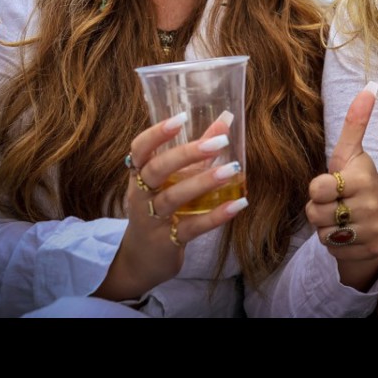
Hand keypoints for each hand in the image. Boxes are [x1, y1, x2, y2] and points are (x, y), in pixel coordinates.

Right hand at [100, 113, 247, 299]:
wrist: (142, 260)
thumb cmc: (160, 207)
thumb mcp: (173, 179)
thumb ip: (198, 150)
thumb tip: (226, 120)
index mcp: (139, 174)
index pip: (140, 148)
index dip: (156, 133)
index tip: (180, 118)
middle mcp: (142, 195)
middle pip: (157, 170)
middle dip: (187, 154)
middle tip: (219, 143)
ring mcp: (153, 219)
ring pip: (174, 197)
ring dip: (204, 182)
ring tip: (232, 169)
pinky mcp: (168, 242)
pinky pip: (192, 227)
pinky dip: (215, 216)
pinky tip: (238, 204)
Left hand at [305, 81, 377, 287]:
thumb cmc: (360, 182)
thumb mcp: (353, 153)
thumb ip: (355, 122)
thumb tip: (370, 86)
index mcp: (364, 178)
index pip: (318, 188)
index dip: (318, 188)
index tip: (334, 185)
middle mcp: (370, 205)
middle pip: (315, 212)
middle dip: (319, 209)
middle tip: (336, 203)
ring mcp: (370, 230)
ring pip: (322, 232)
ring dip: (325, 226)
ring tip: (342, 218)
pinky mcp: (367, 250)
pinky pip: (331, 248)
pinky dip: (334, 243)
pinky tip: (348, 234)